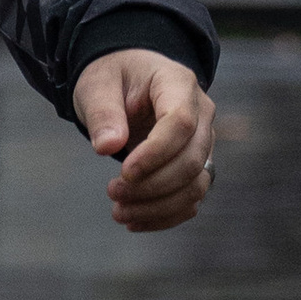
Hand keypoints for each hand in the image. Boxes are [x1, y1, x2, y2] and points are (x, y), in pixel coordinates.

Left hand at [71, 49, 216, 234]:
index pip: (181, 123)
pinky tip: (134, 222)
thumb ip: (102, 113)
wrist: (126, 81)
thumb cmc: (112, 78)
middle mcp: (201, 113)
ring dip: (159, 206)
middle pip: (192, 159)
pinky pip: (191, 197)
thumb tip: (107, 147)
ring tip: (118, 212)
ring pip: (196, 184)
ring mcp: (204, 141)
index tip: (124, 173)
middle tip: (112, 192)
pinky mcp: (197, 165)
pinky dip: (165, 215)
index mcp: (178, 83)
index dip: (156, 153)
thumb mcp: (97, 85)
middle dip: (152, 185)